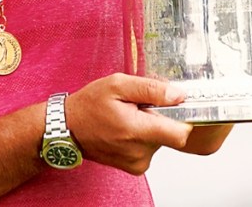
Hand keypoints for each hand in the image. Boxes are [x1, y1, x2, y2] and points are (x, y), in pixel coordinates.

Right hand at [66, 74, 192, 174]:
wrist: (68, 129)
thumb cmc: (89, 105)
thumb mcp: (118, 84)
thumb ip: (151, 89)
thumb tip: (178, 95)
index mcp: (136, 130)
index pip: (180, 134)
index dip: (183, 117)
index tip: (175, 105)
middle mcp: (139, 152)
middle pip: (171, 133)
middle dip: (162, 117)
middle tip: (141, 106)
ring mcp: (137, 162)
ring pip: (162, 140)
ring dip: (152, 126)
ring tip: (130, 116)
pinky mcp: (135, 166)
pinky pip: (151, 147)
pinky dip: (144, 136)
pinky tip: (127, 127)